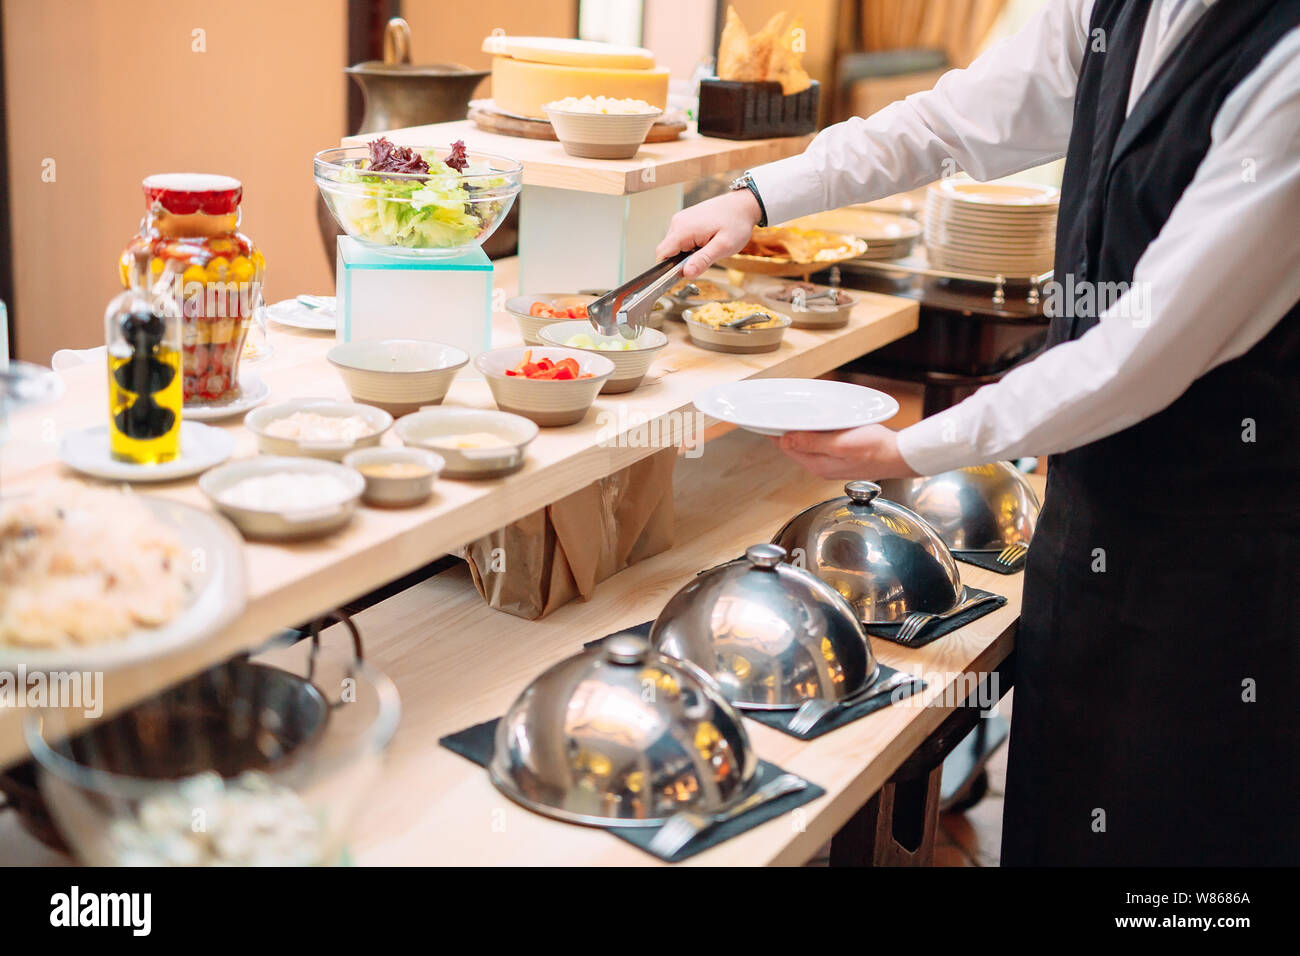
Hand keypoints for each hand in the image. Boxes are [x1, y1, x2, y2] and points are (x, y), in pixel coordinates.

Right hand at [656, 189, 761, 278]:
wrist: (743, 205)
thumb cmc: (736, 223)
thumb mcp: (723, 246)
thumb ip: (703, 260)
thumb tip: (686, 273)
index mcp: (683, 229)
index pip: (662, 254)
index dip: (669, 269)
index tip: (684, 273)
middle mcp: (678, 223)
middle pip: (667, 251)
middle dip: (681, 261)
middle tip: (704, 259)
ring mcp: (681, 220)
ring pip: (674, 246)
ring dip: (686, 254)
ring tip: (707, 249)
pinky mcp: (685, 220)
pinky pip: (680, 239)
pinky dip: (689, 246)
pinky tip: (705, 242)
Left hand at [775, 425, 917, 479]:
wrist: (901, 456)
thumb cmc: (876, 449)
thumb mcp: (840, 443)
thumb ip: (811, 443)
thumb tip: (785, 441)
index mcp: (817, 464)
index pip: (785, 447)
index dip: (774, 431)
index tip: (767, 415)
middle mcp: (821, 466)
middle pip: (794, 446)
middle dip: (785, 429)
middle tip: (778, 409)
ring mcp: (832, 462)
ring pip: (807, 444)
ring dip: (800, 430)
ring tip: (793, 413)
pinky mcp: (842, 456)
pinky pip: (820, 443)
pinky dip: (815, 432)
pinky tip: (818, 421)